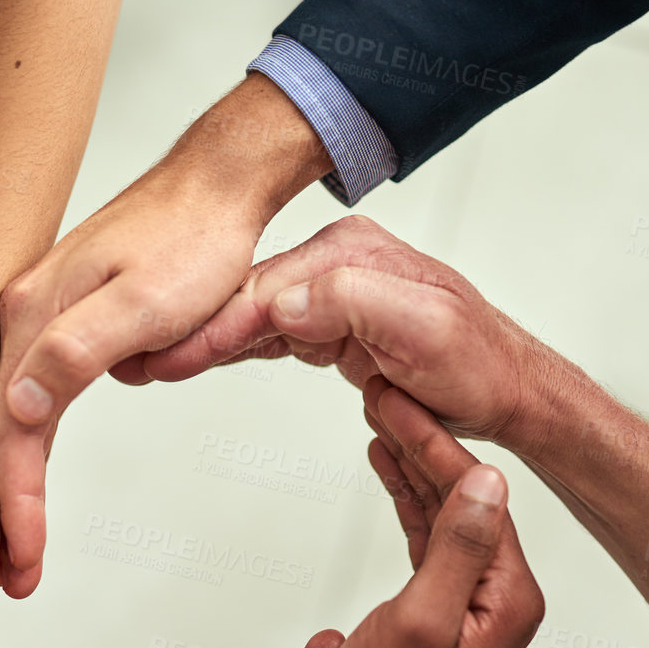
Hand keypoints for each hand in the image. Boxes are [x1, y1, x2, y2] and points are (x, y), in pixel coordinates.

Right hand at [0, 74, 333, 593]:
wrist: (219, 186)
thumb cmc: (193, 243)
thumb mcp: (144, 305)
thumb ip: (74, 355)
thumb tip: (13, 411)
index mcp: (34, 315)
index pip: (10, 427)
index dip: (15, 498)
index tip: (22, 557)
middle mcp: (26, 314)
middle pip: (4, 424)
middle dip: (9, 501)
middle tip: (18, 570)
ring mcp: (47, 315)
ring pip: (23, 410)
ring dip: (23, 475)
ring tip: (26, 538)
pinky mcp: (74, 318)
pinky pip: (49, 390)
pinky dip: (43, 435)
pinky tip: (39, 468)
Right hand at [145, 215, 572, 454]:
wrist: (510, 389)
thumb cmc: (478, 365)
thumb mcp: (424, 331)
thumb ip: (352, 305)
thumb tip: (280, 303)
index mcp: (353, 257)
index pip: (265, 291)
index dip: (212, 326)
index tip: (167, 354)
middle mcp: (339, 265)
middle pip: (248, 299)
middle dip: (193, 331)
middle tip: (139, 361)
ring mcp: (336, 294)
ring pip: (254, 317)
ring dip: (206, 341)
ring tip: (152, 363)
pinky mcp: (336, 326)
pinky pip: (273, 334)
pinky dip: (235, 347)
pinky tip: (200, 358)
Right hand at [307, 375, 544, 647]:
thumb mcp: (421, 624)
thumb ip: (455, 549)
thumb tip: (490, 479)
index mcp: (511, 599)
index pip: (480, 500)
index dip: (437, 445)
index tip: (399, 402)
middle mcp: (502, 599)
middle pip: (466, 500)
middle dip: (425, 445)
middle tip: (385, 393)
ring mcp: (473, 607)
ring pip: (447, 515)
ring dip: (414, 467)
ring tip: (381, 416)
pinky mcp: (441, 614)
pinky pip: (429, 541)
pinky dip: (407, 501)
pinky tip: (386, 467)